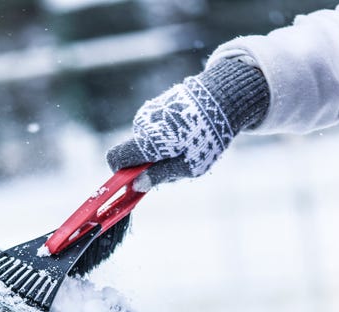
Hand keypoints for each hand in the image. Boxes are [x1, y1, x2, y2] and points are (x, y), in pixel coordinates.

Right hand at [107, 59, 268, 189]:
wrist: (222, 98)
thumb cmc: (207, 137)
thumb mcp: (188, 166)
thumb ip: (159, 176)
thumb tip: (136, 185)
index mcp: (147, 141)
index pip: (115, 158)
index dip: (120, 173)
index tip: (136, 180)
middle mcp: (142, 124)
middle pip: (134, 153)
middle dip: (148, 163)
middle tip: (177, 164)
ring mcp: (148, 112)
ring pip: (145, 141)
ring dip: (161, 149)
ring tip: (187, 145)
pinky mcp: (157, 105)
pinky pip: (154, 128)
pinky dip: (166, 135)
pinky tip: (187, 132)